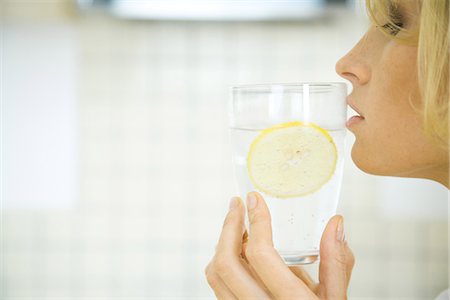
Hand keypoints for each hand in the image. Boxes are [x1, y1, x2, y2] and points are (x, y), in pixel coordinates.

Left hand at [205, 192, 354, 298]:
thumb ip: (337, 263)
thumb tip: (336, 223)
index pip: (261, 254)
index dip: (255, 221)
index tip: (254, 199)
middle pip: (225, 263)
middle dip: (227, 227)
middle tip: (237, 205)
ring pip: (215, 275)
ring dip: (221, 244)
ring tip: (236, 224)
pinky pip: (218, 287)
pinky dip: (222, 262)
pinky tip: (237, 250)